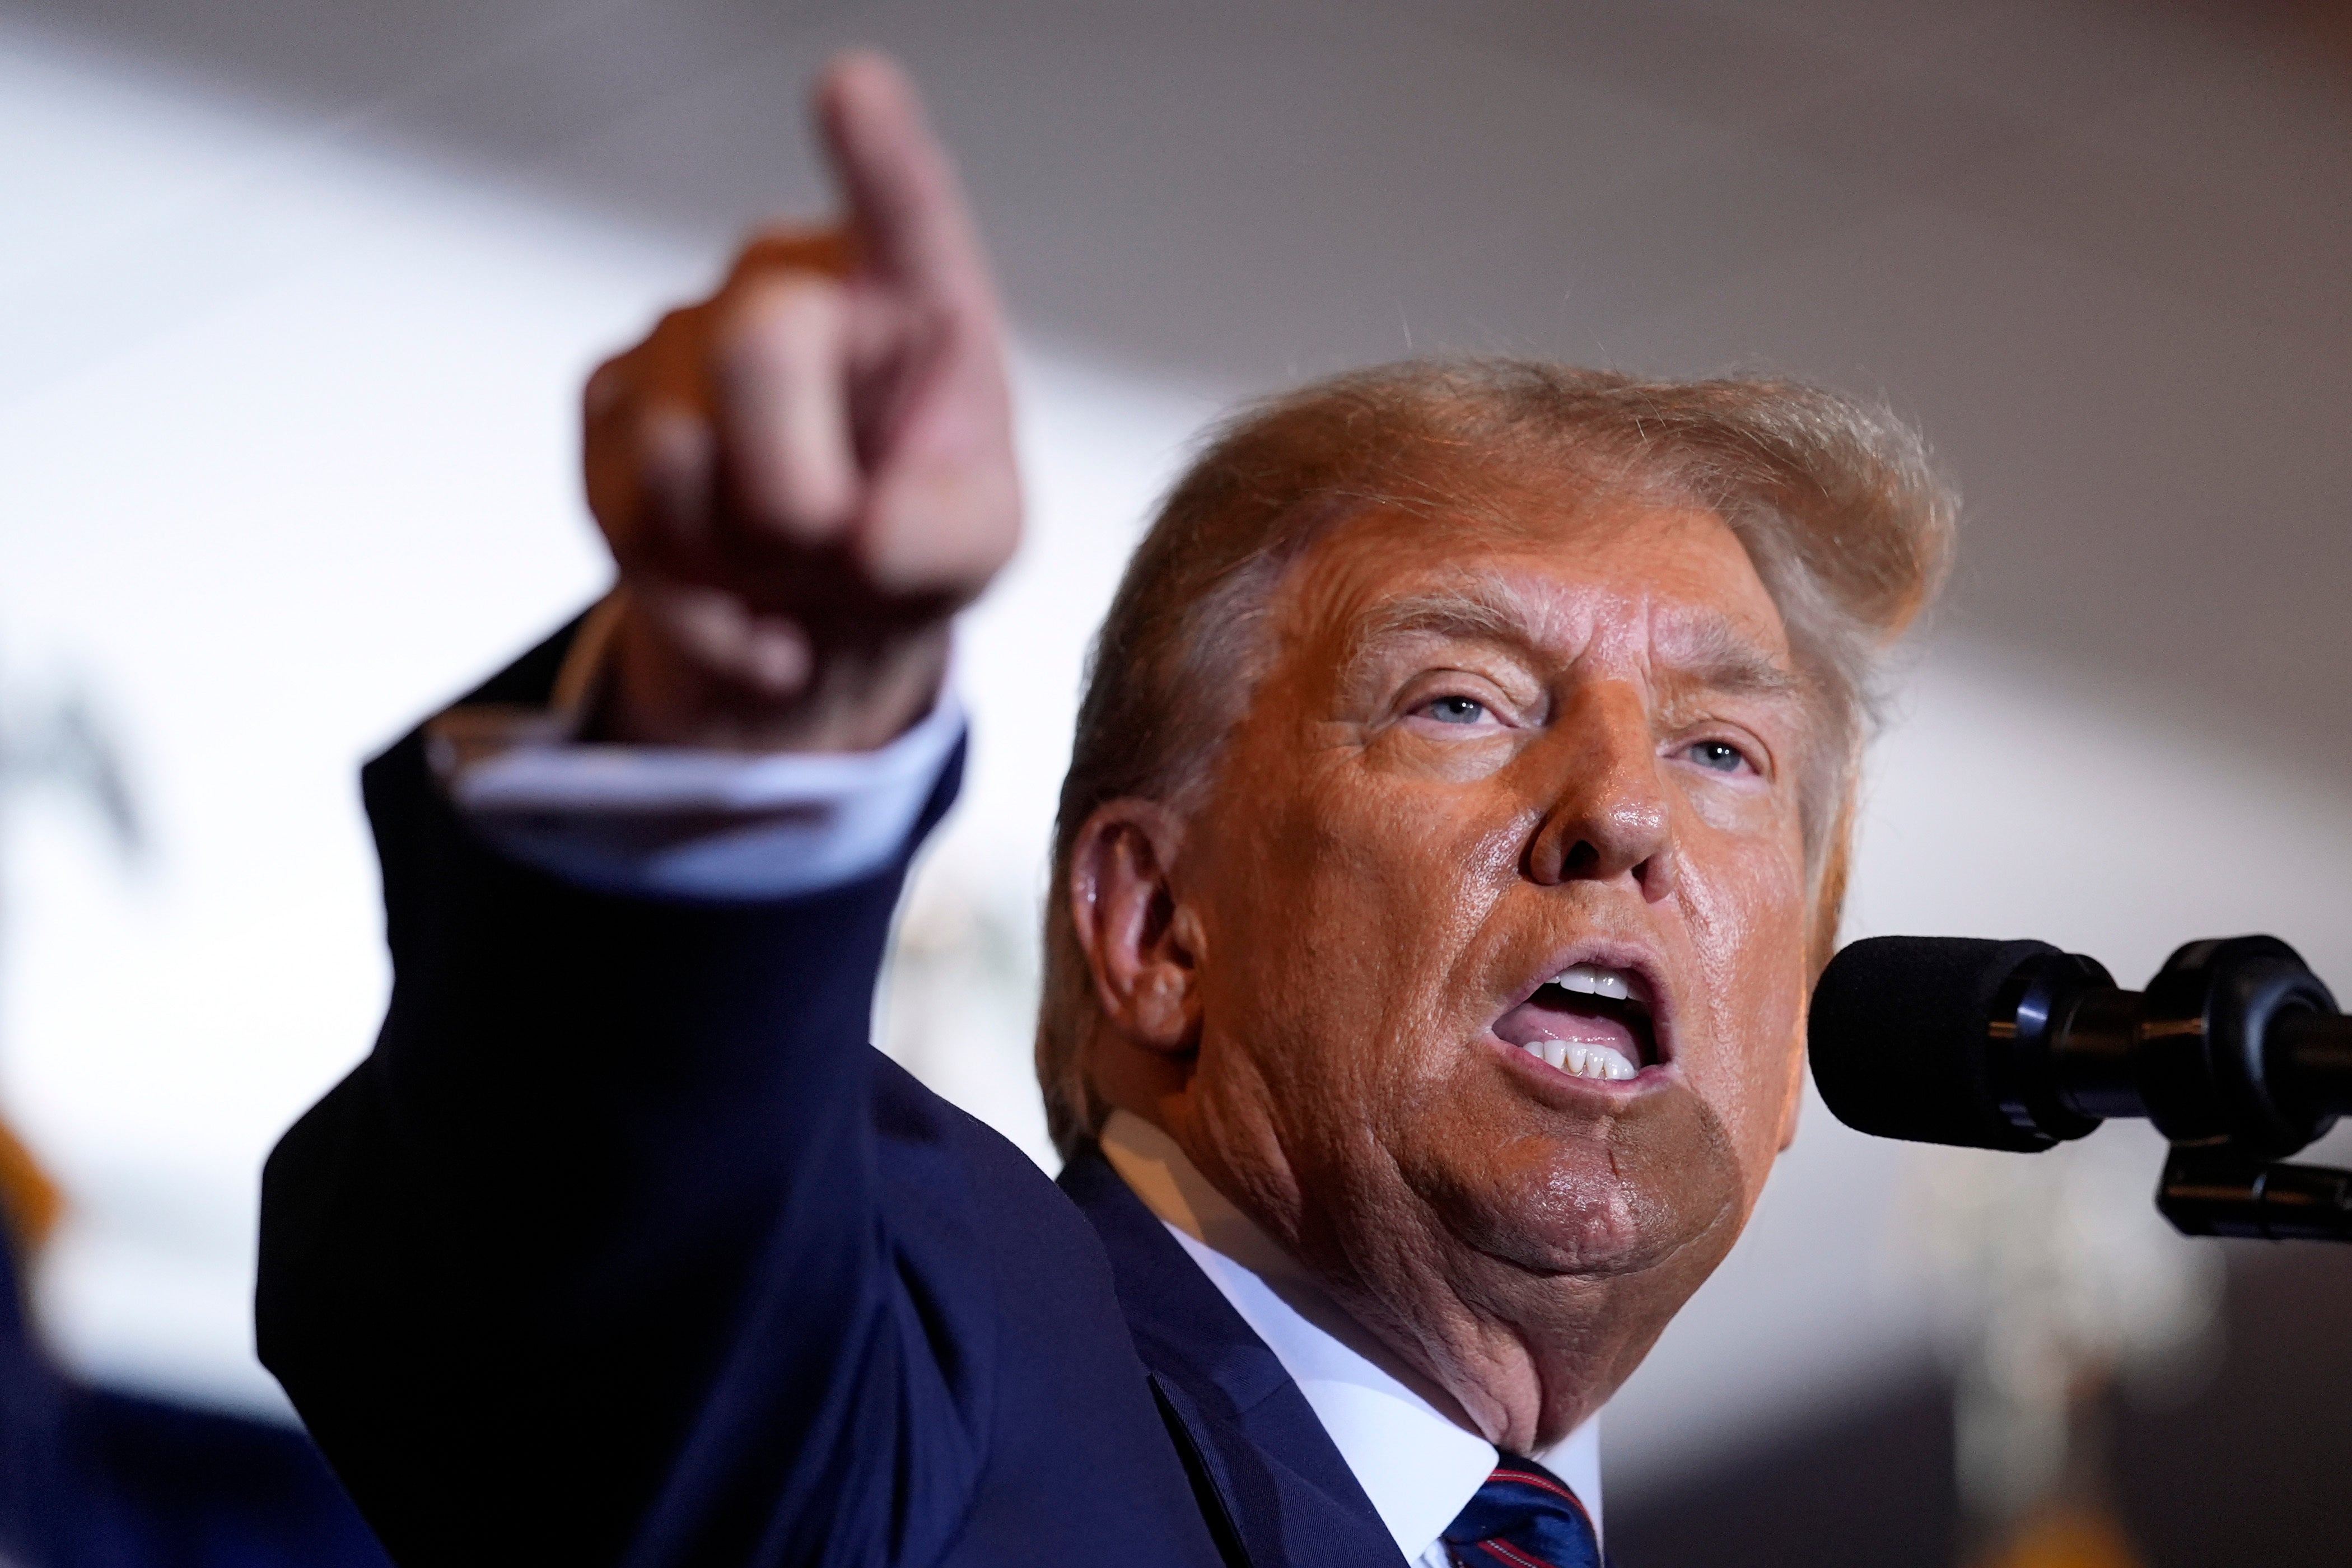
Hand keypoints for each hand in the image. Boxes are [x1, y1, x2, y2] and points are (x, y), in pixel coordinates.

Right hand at [581, 52, 1017, 750]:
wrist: (819, 608)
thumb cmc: (910, 533)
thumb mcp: (975, 543)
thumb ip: (946, 532)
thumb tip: (862, 530)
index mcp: (908, 296)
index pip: (904, 213)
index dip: (877, 152)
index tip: (854, 88)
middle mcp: (788, 288)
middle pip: (756, 355)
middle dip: (797, 494)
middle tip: (840, 550)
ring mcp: (684, 340)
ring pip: (678, 463)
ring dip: (746, 560)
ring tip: (797, 568)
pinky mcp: (607, 410)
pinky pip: (630, 527)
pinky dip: (701, 602)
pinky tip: (746, 597)